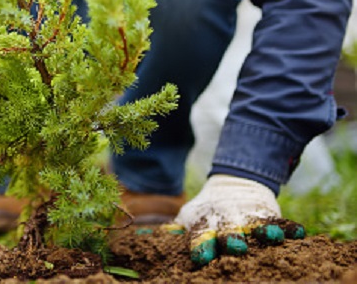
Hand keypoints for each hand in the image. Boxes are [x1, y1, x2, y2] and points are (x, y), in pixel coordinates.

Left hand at [171, 174, 304, 266]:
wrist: (233, 185)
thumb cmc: (207, 212)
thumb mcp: (189, 217)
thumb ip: (173, 231)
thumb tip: (142, 238)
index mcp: (206, 226)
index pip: (201, 237)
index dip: (201, 246)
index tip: (200, 256)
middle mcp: (228, 223)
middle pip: (230, 233)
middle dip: (231, 240)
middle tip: (235, 247)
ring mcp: (250, 219)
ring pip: (257, 227)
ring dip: (263, 232)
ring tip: (270, 237)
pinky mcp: (269, 215)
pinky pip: (282, 222)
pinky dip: (289, 228)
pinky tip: (299, 233)